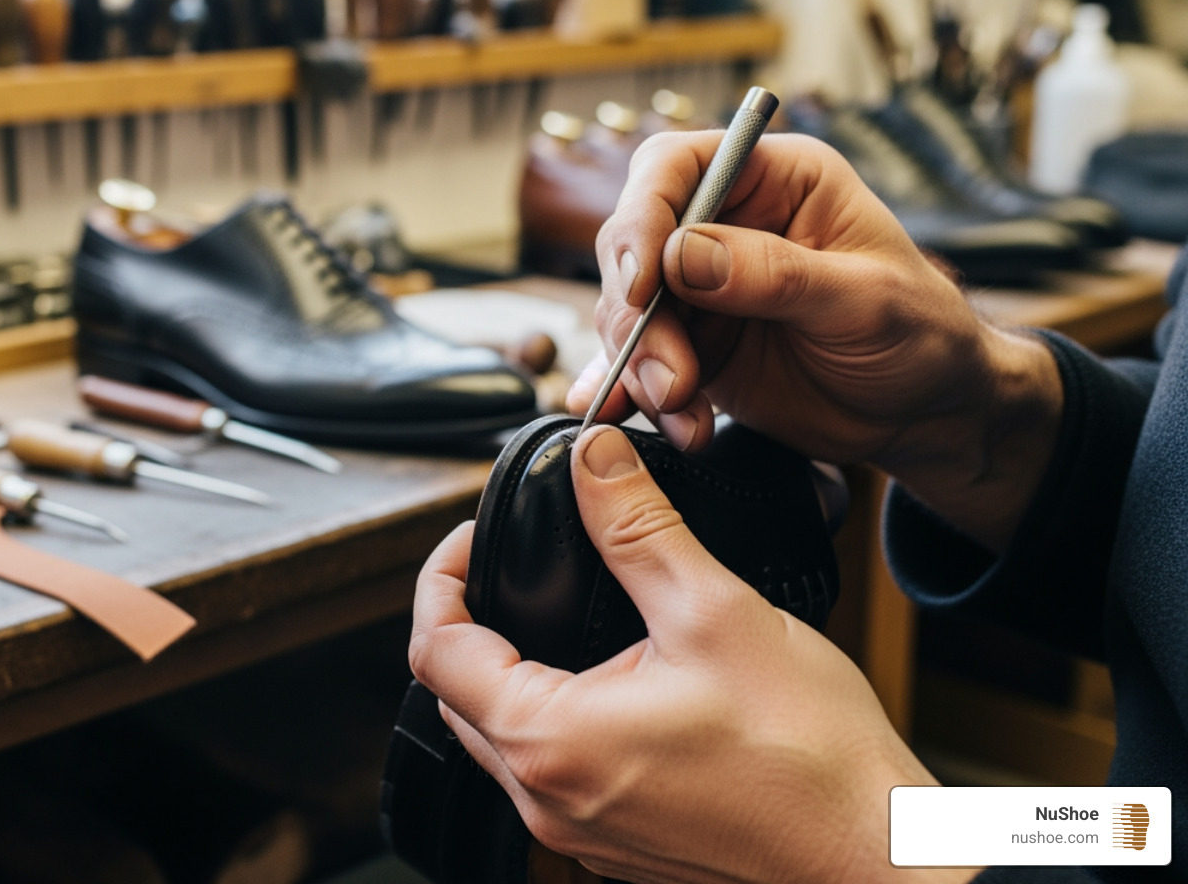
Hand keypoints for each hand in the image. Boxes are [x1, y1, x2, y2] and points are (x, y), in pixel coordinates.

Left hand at [410, 426, 977, 883]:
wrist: (872, 853)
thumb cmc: (808, 755)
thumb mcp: (713, 611)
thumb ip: (638, 527)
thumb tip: (592, 462)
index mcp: (550, 740)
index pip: (435, 648)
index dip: (439, 575)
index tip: (472, 538)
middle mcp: (546, 800)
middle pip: (454, 695)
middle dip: (468, 620)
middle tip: (504, 565)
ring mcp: (578, 832)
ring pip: (497, 738)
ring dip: (504, 673)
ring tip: (545, 612)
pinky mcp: (615, 843)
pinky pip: (546, 773)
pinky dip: (548, 718)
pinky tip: (598, 681)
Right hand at [569, 131, 1061, 548]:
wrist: (927, 415)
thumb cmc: (923, 337)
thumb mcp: (866, 300)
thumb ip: (777, 274)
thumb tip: (682, 255)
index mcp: (776, 179)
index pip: (677, 165)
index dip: (643, 215)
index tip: (642, 281)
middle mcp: (727, 224)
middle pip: (634, 243)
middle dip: (637, 313)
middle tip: (671, 375)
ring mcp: (703, 289)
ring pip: (627, 310)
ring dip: (641, 364)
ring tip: (683, 408)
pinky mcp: (694, 346)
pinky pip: (639, 362)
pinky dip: (636, 393)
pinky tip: (650, 418)